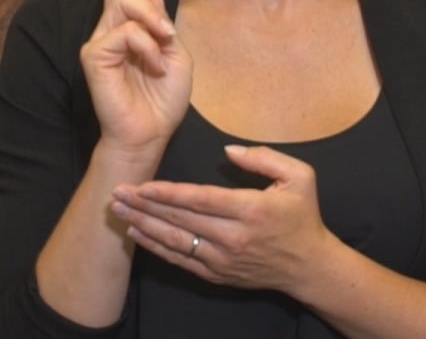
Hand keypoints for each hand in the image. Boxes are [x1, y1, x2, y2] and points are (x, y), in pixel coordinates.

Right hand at [81, 0, 192, 154]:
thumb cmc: (162, 100)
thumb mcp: (176, 55)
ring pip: (126, 2)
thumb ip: (163, 24)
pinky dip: (146, 46)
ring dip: (154, 17)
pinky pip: (126, 32)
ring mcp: (101, 40)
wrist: (148, 133)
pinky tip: (153, 64)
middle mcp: (115, 29)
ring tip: (165, 41)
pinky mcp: (94, 53)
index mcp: (136, 29)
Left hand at [110, 145, 337, 294]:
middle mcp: (233, 237)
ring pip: (174, 241)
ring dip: (143, 225)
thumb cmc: (302, 216)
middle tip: (116, 193)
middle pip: (179, 220)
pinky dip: (156, 247)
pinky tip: (137, 233)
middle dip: (144, 206)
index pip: (199, 199)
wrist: (310, 266)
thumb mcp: (300, 176)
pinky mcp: (217, 274)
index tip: (141, 184)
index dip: (167, 193)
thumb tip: (228, 150)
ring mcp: (223, 259)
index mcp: (250, 210)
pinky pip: (180, 260)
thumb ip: (264, 157)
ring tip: (117, 212)